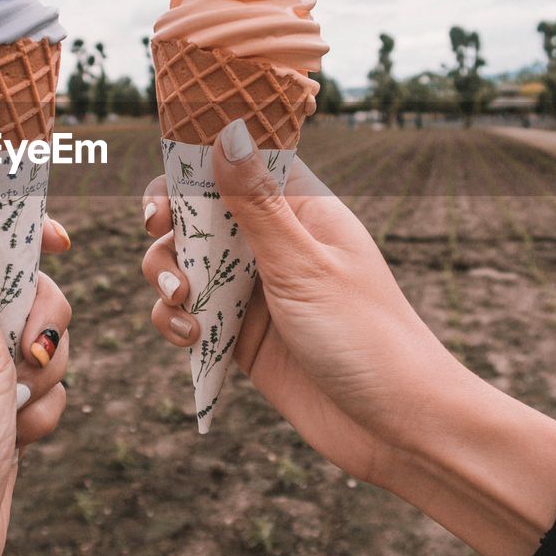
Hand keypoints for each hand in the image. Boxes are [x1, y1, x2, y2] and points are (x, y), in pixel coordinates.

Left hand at [0, 180, 70, 555]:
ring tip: (12, 409)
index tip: (59, 241)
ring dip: (44, 375)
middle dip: (39, 325)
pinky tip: (17, 440)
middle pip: (25, 287)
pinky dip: (42, 410)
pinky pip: (46, 382)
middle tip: (20, 356)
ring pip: (43, 336)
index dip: (21, 235)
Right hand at [142, 120, 555, 555]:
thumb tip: (226, 130)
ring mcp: (255, 290)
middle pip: (197, 214)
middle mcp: (274, 244)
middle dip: (169, 230)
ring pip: (186, 264)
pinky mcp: (240, 335)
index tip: (165, 197)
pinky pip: (190, 313)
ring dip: (167, 277)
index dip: (191, 170)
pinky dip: (176, 321)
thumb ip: (256, 203)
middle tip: (159, 239)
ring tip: (182, 302)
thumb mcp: (303, 265)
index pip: (236, 165)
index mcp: (300, 211)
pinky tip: (190, 337)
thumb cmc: (366, 336)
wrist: (396, 426)